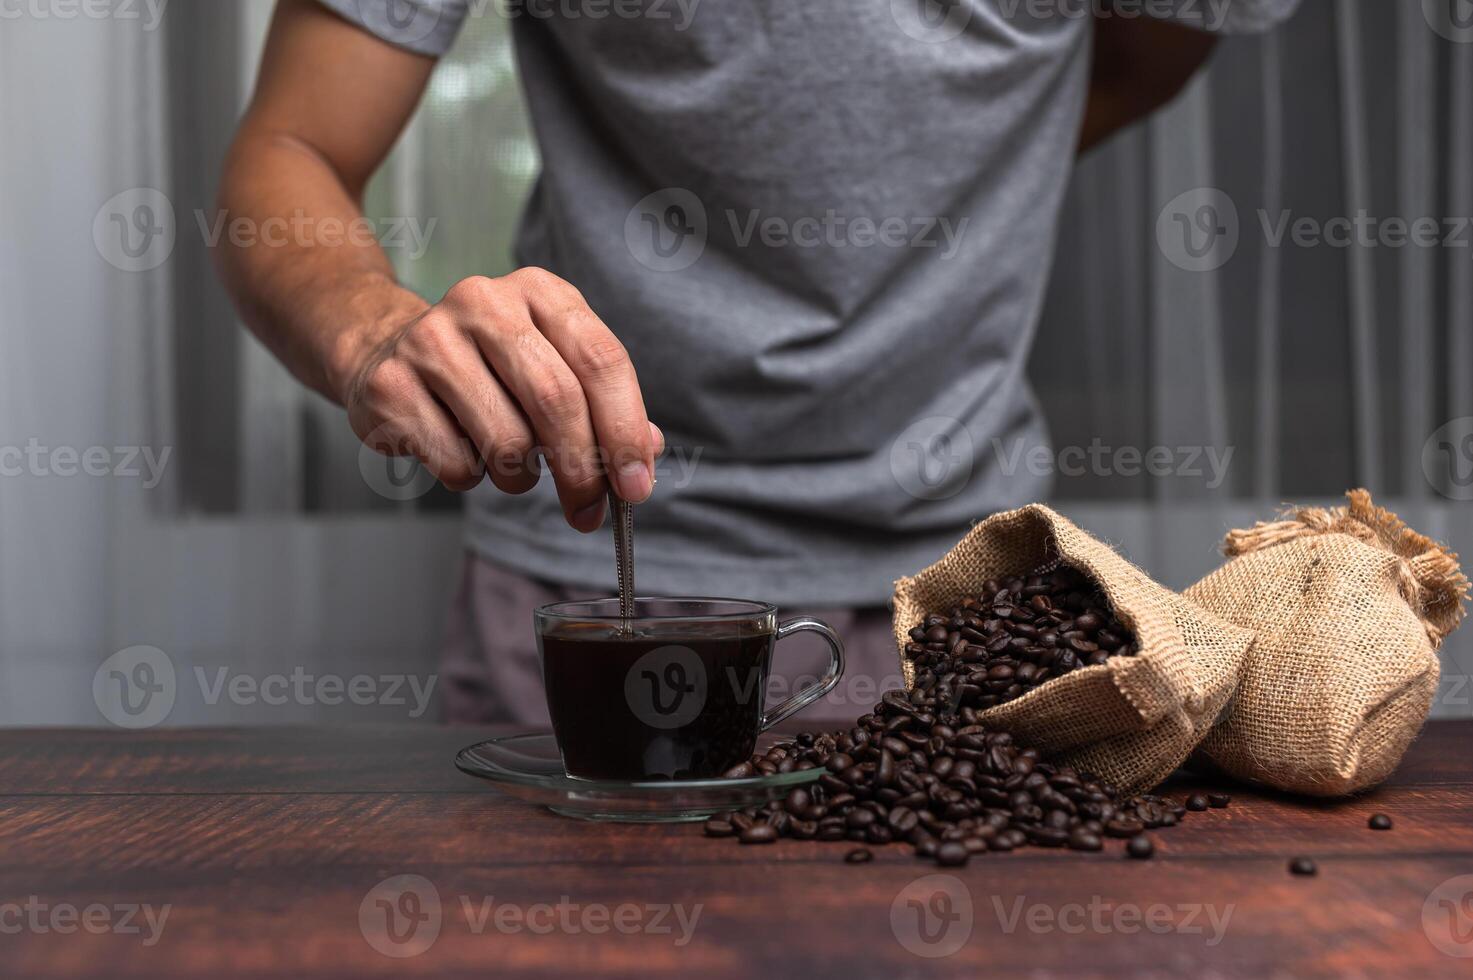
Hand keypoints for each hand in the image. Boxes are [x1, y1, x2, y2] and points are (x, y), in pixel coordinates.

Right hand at [340, 268, 660, 531]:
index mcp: (539, 291)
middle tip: (588, 510)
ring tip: (512, 466)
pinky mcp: (392, 385)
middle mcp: (484, 302)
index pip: (601, 359)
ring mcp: (431, 340)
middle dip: (582, 469)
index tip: (636, 486)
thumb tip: (645, 455)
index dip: (625, 429)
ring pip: (507, 440)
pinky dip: (473, 477)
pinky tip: (463, 452)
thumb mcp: (553, 366)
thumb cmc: (488, 368)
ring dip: (522, 477)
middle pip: (556, 399)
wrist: (384, 353)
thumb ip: (603, 407)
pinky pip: (457, 463)